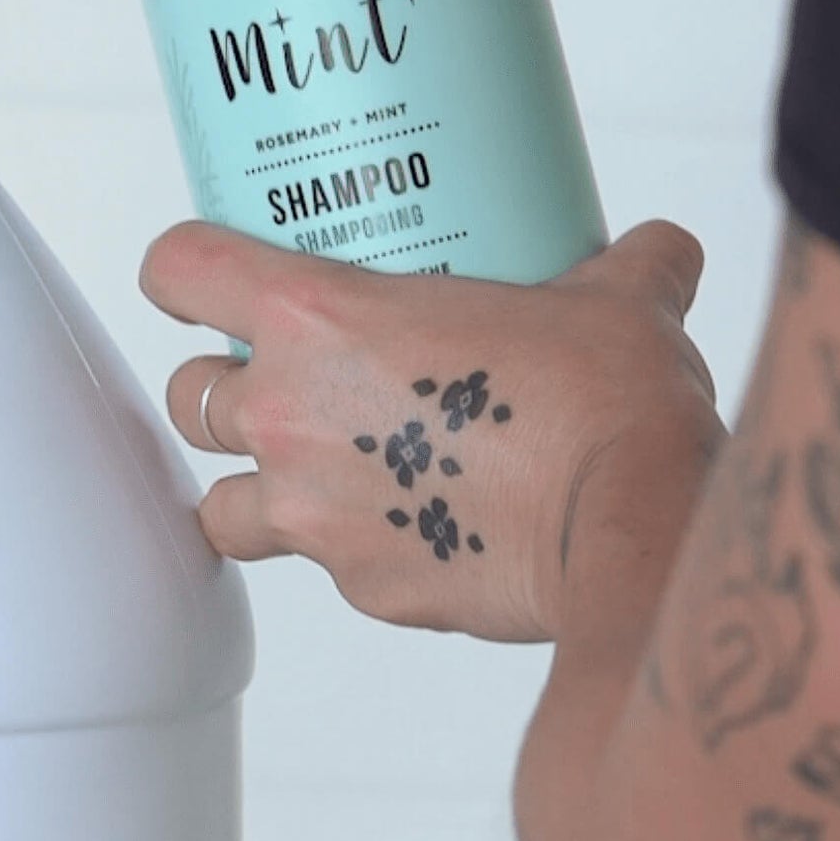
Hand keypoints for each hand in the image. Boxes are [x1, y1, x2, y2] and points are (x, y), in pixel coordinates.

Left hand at [141, 220, 722, 641]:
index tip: (201, 276)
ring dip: (253, 484)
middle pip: (186, 392)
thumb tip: (660, 254)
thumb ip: (624, 267)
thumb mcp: (615, 301)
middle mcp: (290, 414)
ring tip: (320, 469)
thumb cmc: (604, 402)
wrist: (631, 529)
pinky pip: (319, 565)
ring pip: (220, 502)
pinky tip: (411, 525)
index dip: (179, 269)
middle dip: (223, 384)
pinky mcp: (359, 587)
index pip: (181, 271)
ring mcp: (312, 512)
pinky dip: (347, 547)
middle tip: (290, 377)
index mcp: (318, 318)